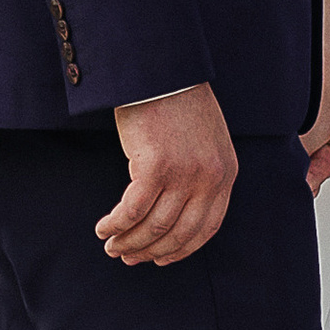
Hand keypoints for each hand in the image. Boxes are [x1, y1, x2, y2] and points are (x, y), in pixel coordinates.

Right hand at [99, 86, 237, 265]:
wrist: (162, 71)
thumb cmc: (179, 101)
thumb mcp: (205, 141)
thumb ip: (201, 174)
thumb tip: (176, 212)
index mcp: (226, 173)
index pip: (207, 228)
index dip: (181, 249)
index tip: (160, 259)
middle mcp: (210, 178)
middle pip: (179, 234)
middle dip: (150, 251)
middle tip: (127, 257)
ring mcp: (184, 174)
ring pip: (153, 227)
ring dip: (129, 242)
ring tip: (111, 246)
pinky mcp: (155, 168)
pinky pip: (132, 211)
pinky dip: (116, 225)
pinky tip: (103, 228)